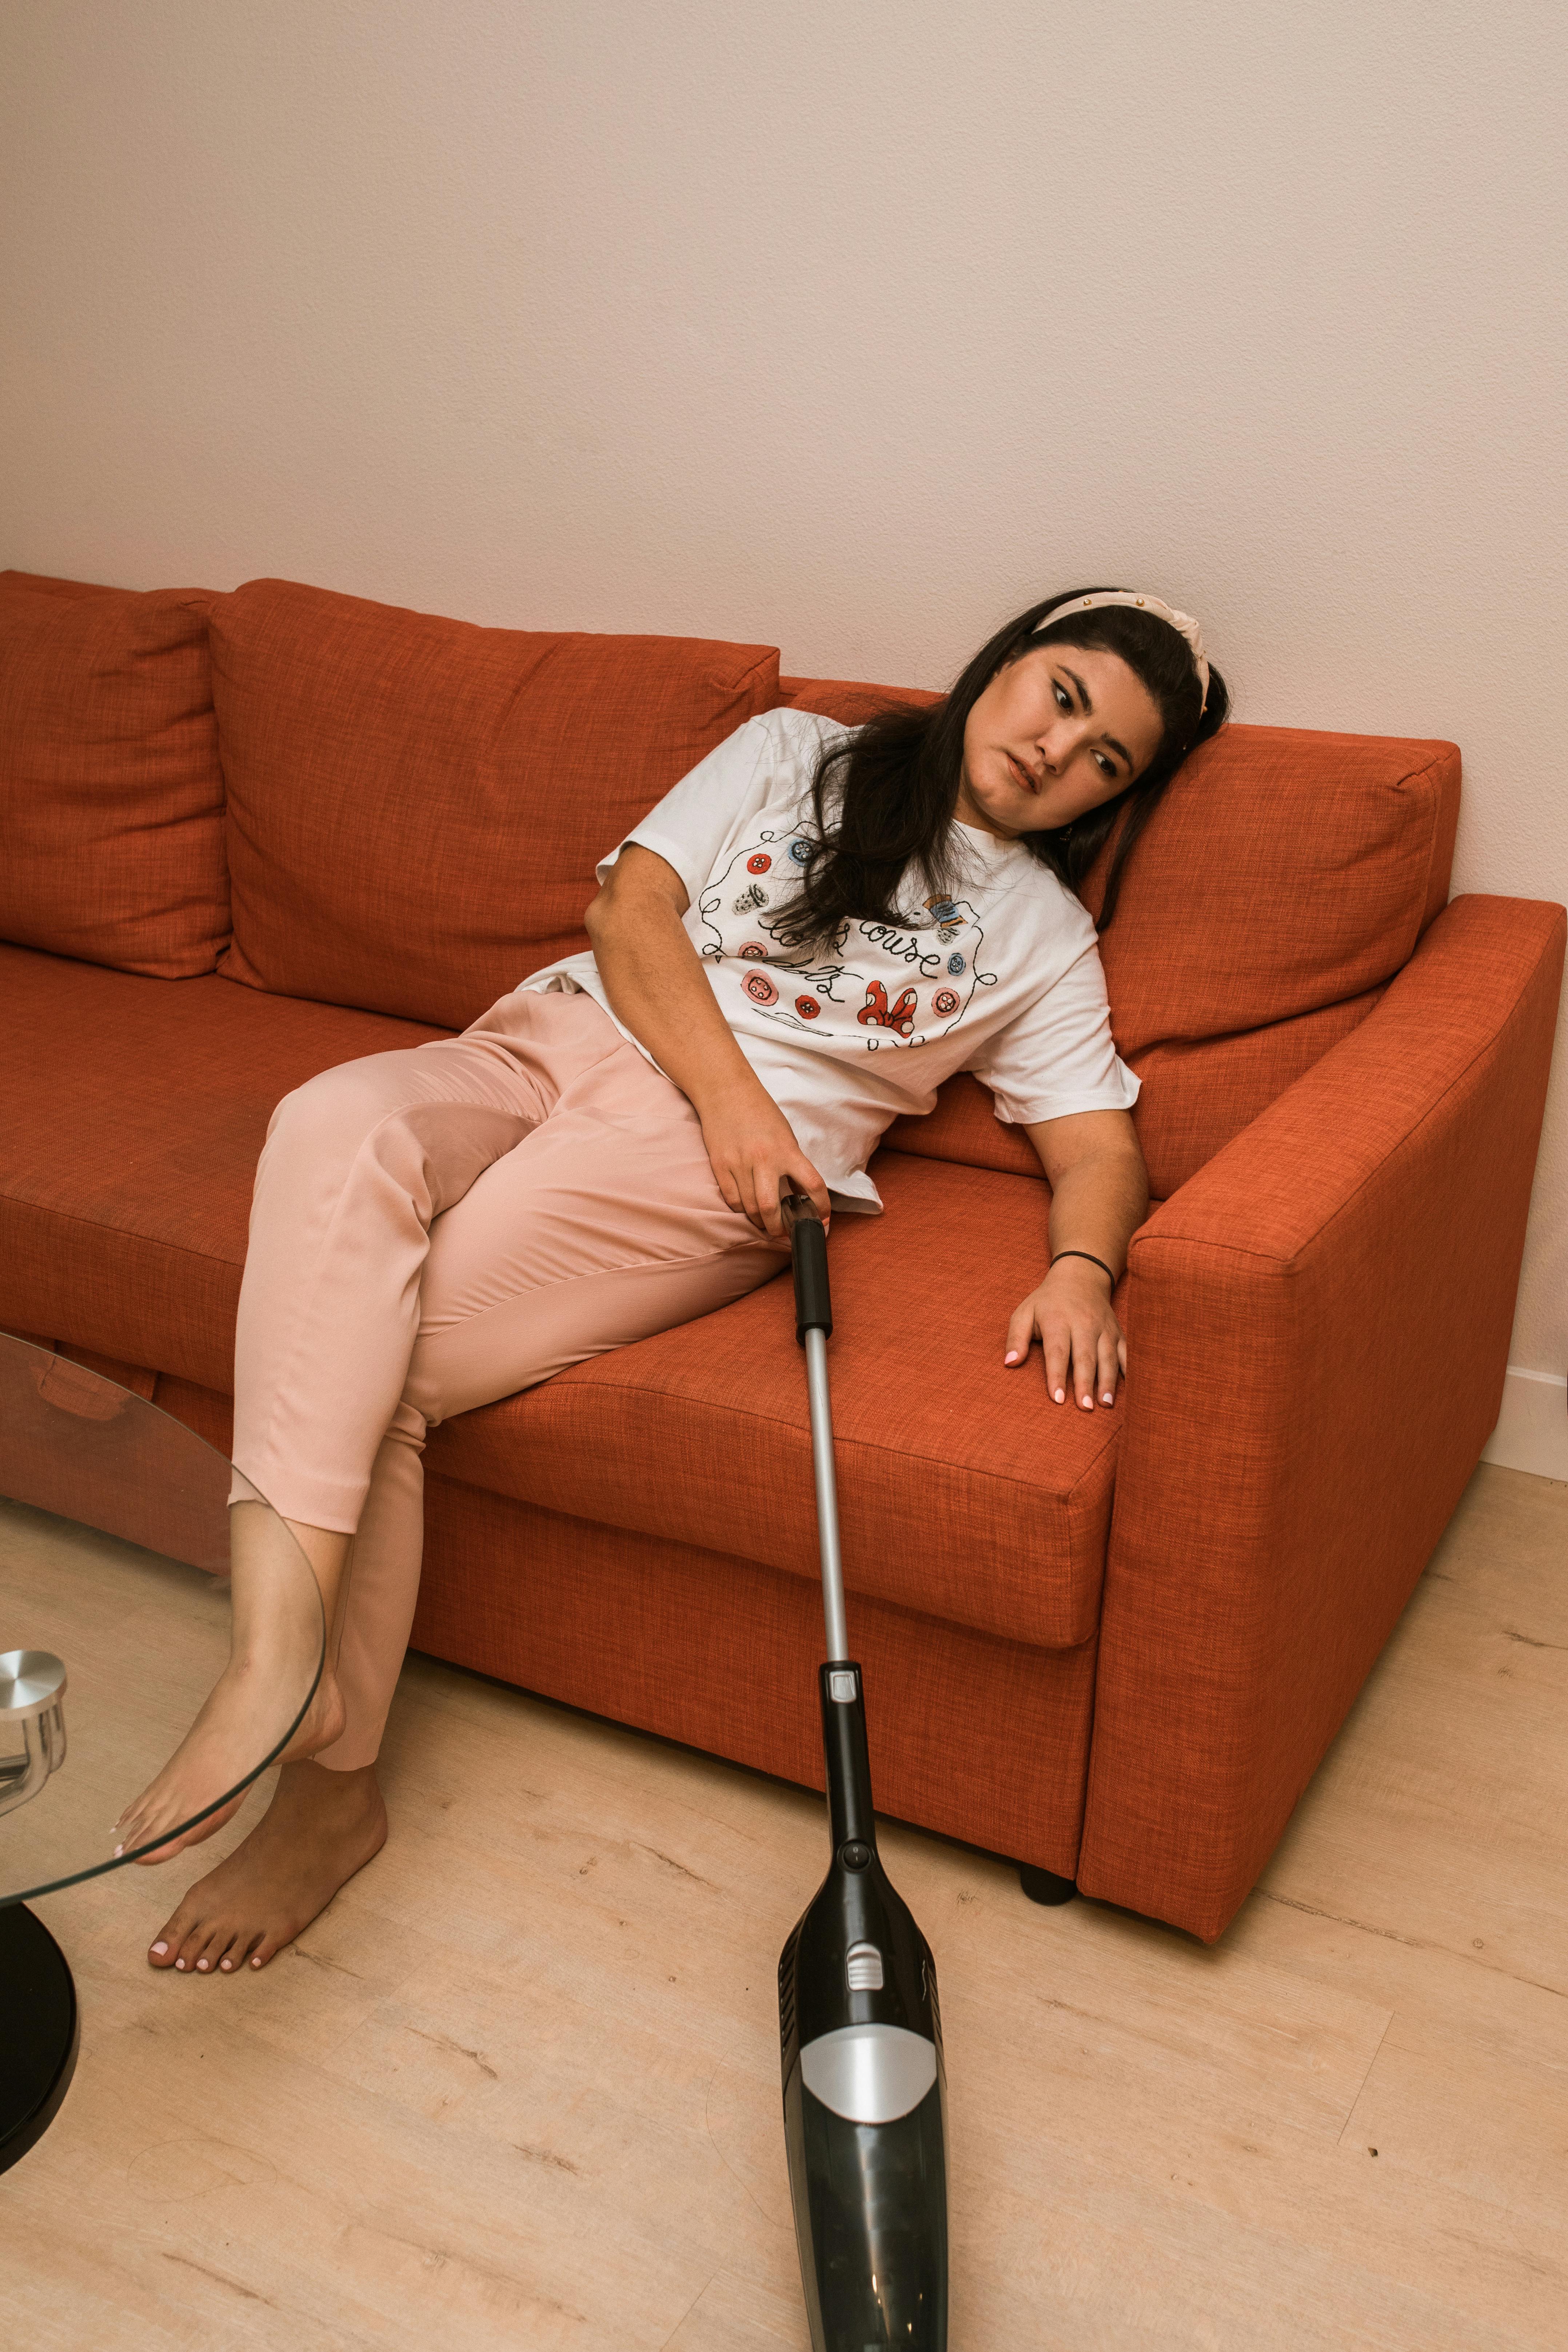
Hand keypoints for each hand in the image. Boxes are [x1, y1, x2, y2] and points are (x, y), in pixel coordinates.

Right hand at [697, 1075, 831, 1240]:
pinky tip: (747, 1206)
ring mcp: (739, 1164)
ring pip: (749, 1208)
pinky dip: (741, 1209)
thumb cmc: (760, 1112)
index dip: (821, 1207)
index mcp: (787, 1150)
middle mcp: (763, 1159)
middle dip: (779, 1228)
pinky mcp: (719, 1165)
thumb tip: (799, 1194)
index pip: (813, 1185)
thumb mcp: (785, 1135)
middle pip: (771, 1208)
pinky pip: (732, 1199)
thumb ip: (792, 1164)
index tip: (821, 1220)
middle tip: (783, 1232)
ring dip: (760, 1221)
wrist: (726, 1091)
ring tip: (766, 1222)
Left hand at [1004, 1258, 1124, 1409]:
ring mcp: (1103, 1328)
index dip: (1057, 1375)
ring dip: (1107, 1382)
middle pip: (1085, 1357)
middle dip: (1085, 1383)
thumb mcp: (1024, 1312)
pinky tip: (1130, 1387)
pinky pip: (1126, 1351)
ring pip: (1107, 1357)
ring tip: (1105, 1404)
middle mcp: (1083, 1324)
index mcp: (1057, 1320)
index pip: (1057, 1351)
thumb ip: (1015, 1338)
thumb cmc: (1047, 1302)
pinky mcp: (1117, 1332)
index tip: (1057, 1399)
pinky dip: (1128, 1369)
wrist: (1081, 1277)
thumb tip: (1009, 1363)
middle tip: (1084, 1408)